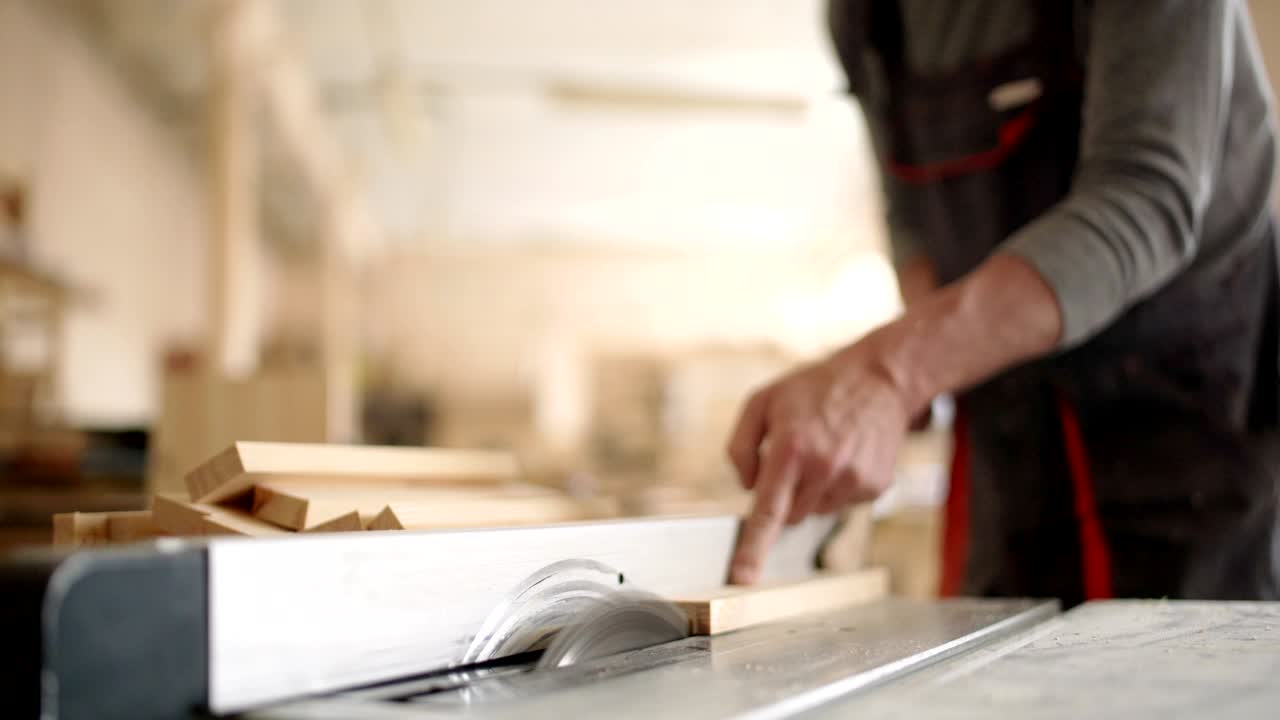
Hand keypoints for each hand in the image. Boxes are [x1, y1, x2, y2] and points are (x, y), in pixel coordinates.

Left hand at [726, 347, 909, 583]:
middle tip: (797, 457)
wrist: (879, 379)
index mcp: (790, 450)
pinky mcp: (874, 486)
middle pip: (790, 515)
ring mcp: (852, 480)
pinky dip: (837, 486)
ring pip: (816, 512)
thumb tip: (746, 488)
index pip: (767, 512)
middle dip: (785, 496)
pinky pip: (842, 504)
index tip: (742, 579)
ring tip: (825, 449)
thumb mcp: (762, 401)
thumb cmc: (814, 388)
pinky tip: (845, 455)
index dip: (753, 548)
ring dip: (812, 490)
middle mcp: (822, 469)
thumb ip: (740, 446)